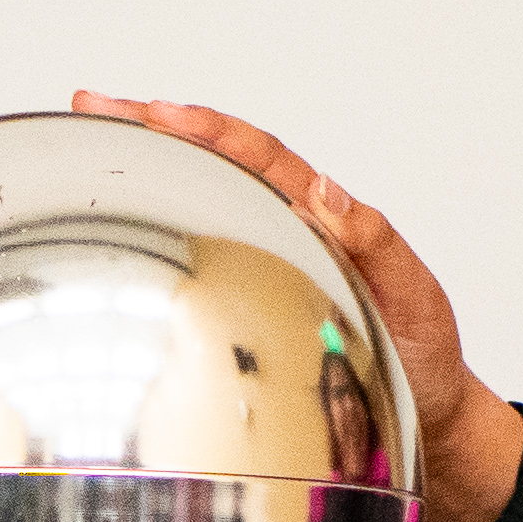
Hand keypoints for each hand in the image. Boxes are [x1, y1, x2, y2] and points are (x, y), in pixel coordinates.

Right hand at [72, 93, 522, 521]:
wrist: (430, 418)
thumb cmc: (425, 356)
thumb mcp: (413, 297)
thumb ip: (375, 243)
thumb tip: (326, 189)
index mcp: (327, 220)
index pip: (262, 160)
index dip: (211, 132)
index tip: (159, 111)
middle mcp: (292, 230)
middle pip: (218, 164)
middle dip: (155, 128)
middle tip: (93, 104)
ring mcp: (270, 263)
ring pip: (205, 199)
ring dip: (151, 165)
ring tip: (93, 136)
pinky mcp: (257, 305)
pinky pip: (205, 253)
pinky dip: (161, 225)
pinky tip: (121, 221)